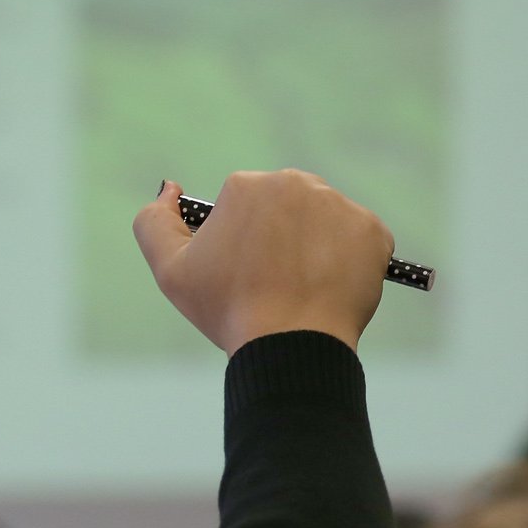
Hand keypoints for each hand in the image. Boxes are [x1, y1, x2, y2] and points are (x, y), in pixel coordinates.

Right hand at [133, 171, 393, 354]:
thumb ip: (153, 222)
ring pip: (322, 223)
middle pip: (286, 208)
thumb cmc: (228, 309)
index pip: (243, 205)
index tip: (243, 273)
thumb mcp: (170, 270)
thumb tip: (170, 189)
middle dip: (280, 237)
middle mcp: (298, 183)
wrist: (291, 344)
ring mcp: (340, 206)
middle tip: (273, 282)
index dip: (240, 242)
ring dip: (312, 247)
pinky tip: (327, 289)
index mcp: (248, 185)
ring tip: (300, 289)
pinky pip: (357, 242)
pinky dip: (346, 263)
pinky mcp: (373, 232)